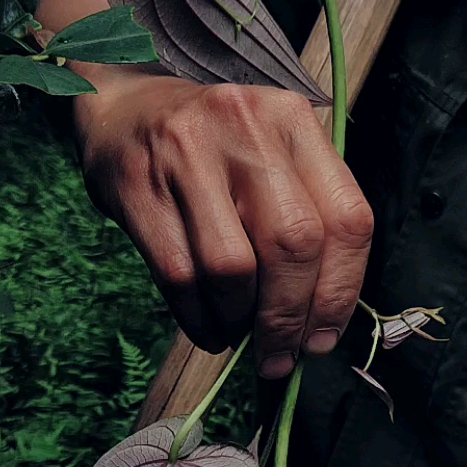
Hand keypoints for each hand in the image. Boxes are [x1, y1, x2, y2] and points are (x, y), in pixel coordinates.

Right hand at [76, 74, 372, 375]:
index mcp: (293, 121)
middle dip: (288, 319)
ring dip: (240, 321)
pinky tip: (209, 329)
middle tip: (279, 357)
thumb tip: (318, 321)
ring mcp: (187, 155)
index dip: (339, 294)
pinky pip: (179, 276)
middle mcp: (246, 129)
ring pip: (233, 268)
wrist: (120, 108)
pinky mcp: (138, 187)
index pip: (345, 219)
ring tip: (238, 336)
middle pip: (292, 246)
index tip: (321, 339)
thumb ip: (303, 215)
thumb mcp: (269, 154)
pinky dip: (199, 319)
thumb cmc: (209, 148)